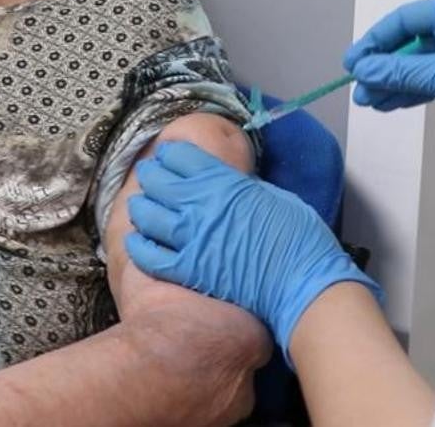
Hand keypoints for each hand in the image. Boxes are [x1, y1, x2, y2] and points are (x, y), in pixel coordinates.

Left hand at [125, 142, 381, 364]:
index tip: (168, 156)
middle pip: (158, 181)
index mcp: (221, 181)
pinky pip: (150, 255)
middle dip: (151, 175)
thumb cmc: (297, 233)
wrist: (298, 278)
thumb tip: (229, 184)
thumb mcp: (271, 193)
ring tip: (138, 204)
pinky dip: (139, 246)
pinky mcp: (187, 269)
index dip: (171, 154)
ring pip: (147, 215)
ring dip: (140, 207)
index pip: (181, 157)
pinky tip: (136, 241)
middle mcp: (197, 204)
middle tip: (148, 174)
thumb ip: (241, 186)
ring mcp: (188, 238)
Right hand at [344, 0, 434, 160]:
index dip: (376, 41)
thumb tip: (363, 70)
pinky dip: (414, 90)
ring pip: (421, 63)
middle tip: (360, 90)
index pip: (407, 18)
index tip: (352, 64)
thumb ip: (403, 72)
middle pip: (412, 41)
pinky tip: (391, 103)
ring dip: (395, 82)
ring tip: (370, 101)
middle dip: (384, 66)